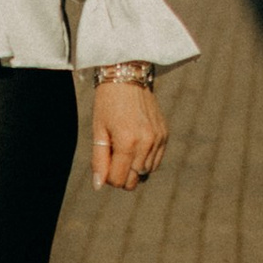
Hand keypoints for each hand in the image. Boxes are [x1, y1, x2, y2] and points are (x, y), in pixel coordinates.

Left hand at [89, 69, 166, 190]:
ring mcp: (158, 139)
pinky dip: (145, 160)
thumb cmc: (107, 103)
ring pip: (146, 172)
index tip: (103, 164)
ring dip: (133, 168)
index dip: (108, 178)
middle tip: (112, 157)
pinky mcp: (164, 135)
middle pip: (134, 180)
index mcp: (127, 142)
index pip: (119, 180)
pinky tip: (135, 146)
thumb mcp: (98, 130)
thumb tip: (98, 186)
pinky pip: (156, 161)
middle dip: (121, 176)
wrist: (127, 77)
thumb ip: (99, 160)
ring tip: (123, 147)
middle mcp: (146, 143)